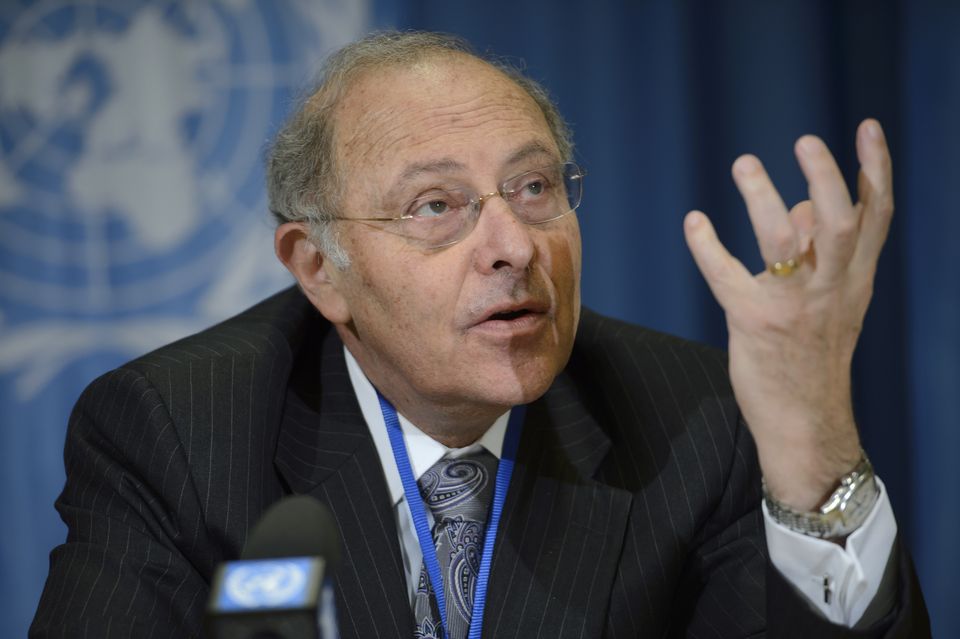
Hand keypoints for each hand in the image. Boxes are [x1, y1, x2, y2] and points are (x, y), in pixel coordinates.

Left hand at [683, 119, 892, 510]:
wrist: (807, 422)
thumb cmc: (814, 356)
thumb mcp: (833, 303)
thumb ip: (820, 253)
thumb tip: (796, 206)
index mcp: (855, 280)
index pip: (876, 216)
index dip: (875, 169)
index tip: (866, 128)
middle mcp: (831, 288)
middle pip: (839, 222)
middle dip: (826, 178)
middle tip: (804, 142)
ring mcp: (793, 306)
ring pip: (785, 243)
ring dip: (765, 199)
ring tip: (746, 164)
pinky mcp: (754, 323)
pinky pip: (727, 276)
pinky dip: (708, 246)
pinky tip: (694, 222)